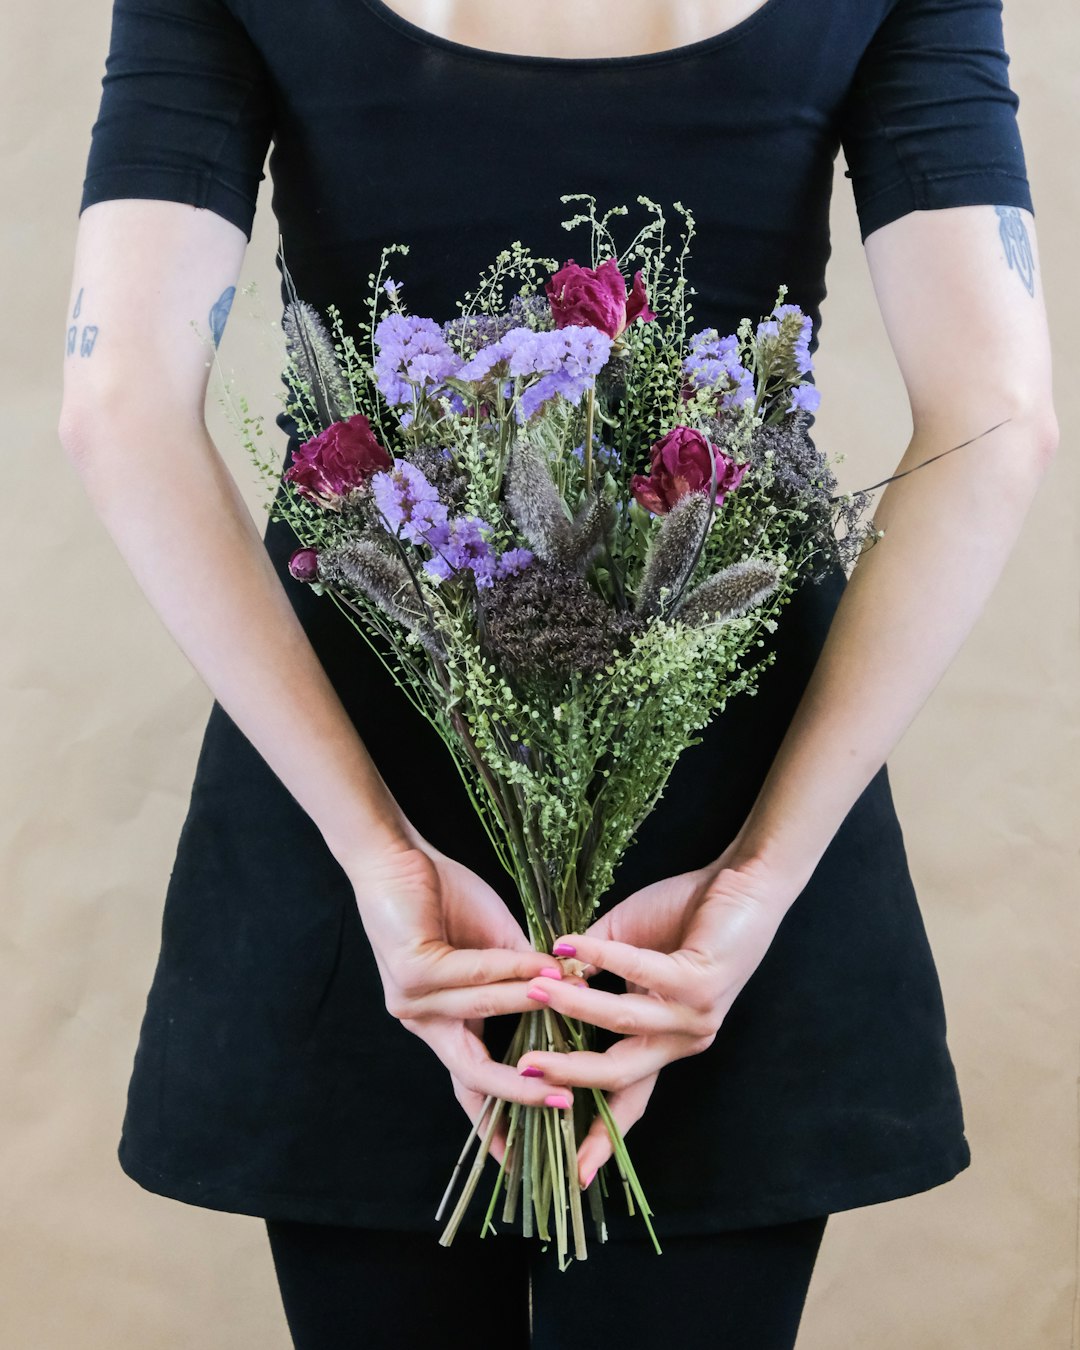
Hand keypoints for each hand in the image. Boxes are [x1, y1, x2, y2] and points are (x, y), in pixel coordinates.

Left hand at [345, 831, 580, 1163]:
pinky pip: (471, 980)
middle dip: (517, 1094)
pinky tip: (540, 963)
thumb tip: (570, 992)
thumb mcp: (497, 943)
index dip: (497, 1121)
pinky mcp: (411, 973)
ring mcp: (412, 1000)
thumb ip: (525, 975)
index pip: (469, 1084)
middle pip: (470, 1074)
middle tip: (562, 1102)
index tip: (525, 1159)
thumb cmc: (442, 894)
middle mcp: (422, 1019)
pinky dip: (510, 972)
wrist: (395, 854)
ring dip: (531, 1005)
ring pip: (482, 1016)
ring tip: (571, 998)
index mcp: (440, 1021)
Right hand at [514, 849, 798, 1185]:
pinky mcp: (701, 983)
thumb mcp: (624, 947)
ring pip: (622, 1024)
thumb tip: (547, 981)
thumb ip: (590, 969)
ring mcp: (695, 1015)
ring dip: (574, 1007)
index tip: (575, 1172)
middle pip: (619, 1075)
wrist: (743, 881)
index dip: (601, 1134)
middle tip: (524, 1070)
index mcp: (666, 1038)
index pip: (629, 1096)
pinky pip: (641, 976)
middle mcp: (683, 1038)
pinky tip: (570, 945)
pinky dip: (602, 958)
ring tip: (536, 990)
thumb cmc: (685, 913)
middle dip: (568, 1076)